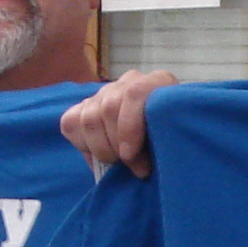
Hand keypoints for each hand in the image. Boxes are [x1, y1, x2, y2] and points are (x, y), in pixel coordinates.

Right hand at [61, 69, 177, 177]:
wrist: (163, 140)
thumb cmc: (173, 143)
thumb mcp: (176, 142)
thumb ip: (165, 143)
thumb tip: (142, 164)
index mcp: (159, 82)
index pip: (134, 94)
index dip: (128, 127)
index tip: (129, 156)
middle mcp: (130, 81)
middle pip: (108, 108)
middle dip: (115, 145)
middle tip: (129, 165)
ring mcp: (106, 91)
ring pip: (88, 118)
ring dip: (100, 148)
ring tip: (116, 161)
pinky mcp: (85, 104)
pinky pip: (71, 123)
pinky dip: (82, 144)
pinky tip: (98, 154)